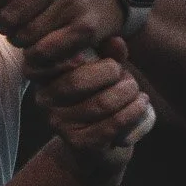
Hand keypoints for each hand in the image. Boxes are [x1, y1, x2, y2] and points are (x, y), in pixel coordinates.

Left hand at [0, 0, 135, 67]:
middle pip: (7, 17)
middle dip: (4, 27)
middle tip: (14, 26)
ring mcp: (73, 2)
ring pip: (23, 37)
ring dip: (20, 41)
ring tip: (31, 33)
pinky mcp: (85, 28)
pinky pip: (43, 52)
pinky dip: (36, 55)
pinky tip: (41, 48)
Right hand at [33, 36, 155, 175]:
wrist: (102, 142)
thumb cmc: (102, 95)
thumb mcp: (105, 69)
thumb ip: (109, 54)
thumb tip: (115, 41)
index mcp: (43, 74)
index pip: (60, 58)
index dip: (88, 57)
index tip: (110, 63)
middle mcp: (44, 99)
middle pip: (79, 80)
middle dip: (115, 75)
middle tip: (128, 79)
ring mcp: (58, 123)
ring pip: (102, 104)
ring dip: (129, 95)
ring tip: (136, 93)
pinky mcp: (78, 143)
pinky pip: (113, 124)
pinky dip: (134, 112)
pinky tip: (142, 104)